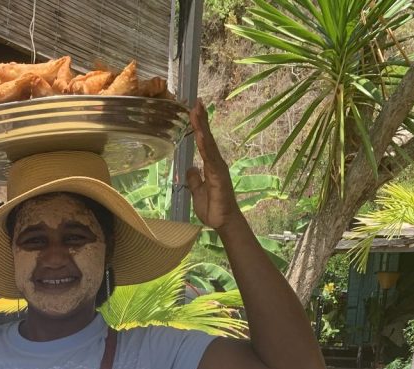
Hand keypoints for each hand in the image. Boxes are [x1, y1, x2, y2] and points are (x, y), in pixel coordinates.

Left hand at [186, 100, 241, 231]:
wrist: (223, 222)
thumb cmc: (213, 208)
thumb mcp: (197, 191)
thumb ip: (194, 179)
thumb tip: (190, 168)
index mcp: (210, 165)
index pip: (203, 142)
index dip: (199, 126)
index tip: (193, 110)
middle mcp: (216, 162)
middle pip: (207, 137)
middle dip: (201, 119)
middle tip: (196, 101)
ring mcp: (218, 167)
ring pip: (208, 143)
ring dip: (202, 127)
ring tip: (196, 110)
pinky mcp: (219, 175)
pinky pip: (210, 157)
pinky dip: (205, 145)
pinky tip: (201, 133)